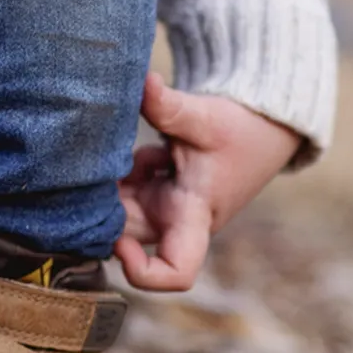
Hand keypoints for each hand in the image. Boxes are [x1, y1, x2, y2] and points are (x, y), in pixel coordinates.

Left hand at [114, 73, 301, 292]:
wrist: (262, 125)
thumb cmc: (241, 129)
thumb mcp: (205, 116)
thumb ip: (168, 106)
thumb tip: (143, 82)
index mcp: (195, 216)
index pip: (175, 271)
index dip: (142, 271)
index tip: (120, 242)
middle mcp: (177, 219)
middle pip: (128, 234)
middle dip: (106, 209)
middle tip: (91, 174)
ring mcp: (166, 205)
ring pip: (122, 209)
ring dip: (110, 186)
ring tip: (111, 154)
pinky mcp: (160, 188)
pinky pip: (126, 189)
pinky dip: (119, 172)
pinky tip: (132, 149)